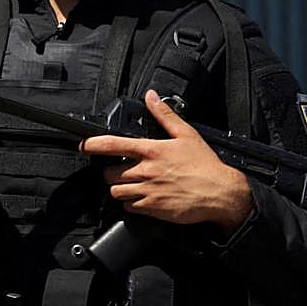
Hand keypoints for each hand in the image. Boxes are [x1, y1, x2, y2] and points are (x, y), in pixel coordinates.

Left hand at [79, 90, 252, 233]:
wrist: (221, 193)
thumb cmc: (205, 165)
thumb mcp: (187, 134)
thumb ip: (165, 115)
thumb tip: (151, 97)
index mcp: (152, 151)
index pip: (113, 145)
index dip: (93, 144)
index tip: (85, 146)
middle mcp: (146, 171)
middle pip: (109, 173)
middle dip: (111, 172)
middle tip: (122, 171)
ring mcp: (148, 191)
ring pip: (116, 192)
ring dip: (120, 189)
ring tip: (132, 185)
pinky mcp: (152, 208)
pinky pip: (129, 207)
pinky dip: (131, 203)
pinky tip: (143, 197)